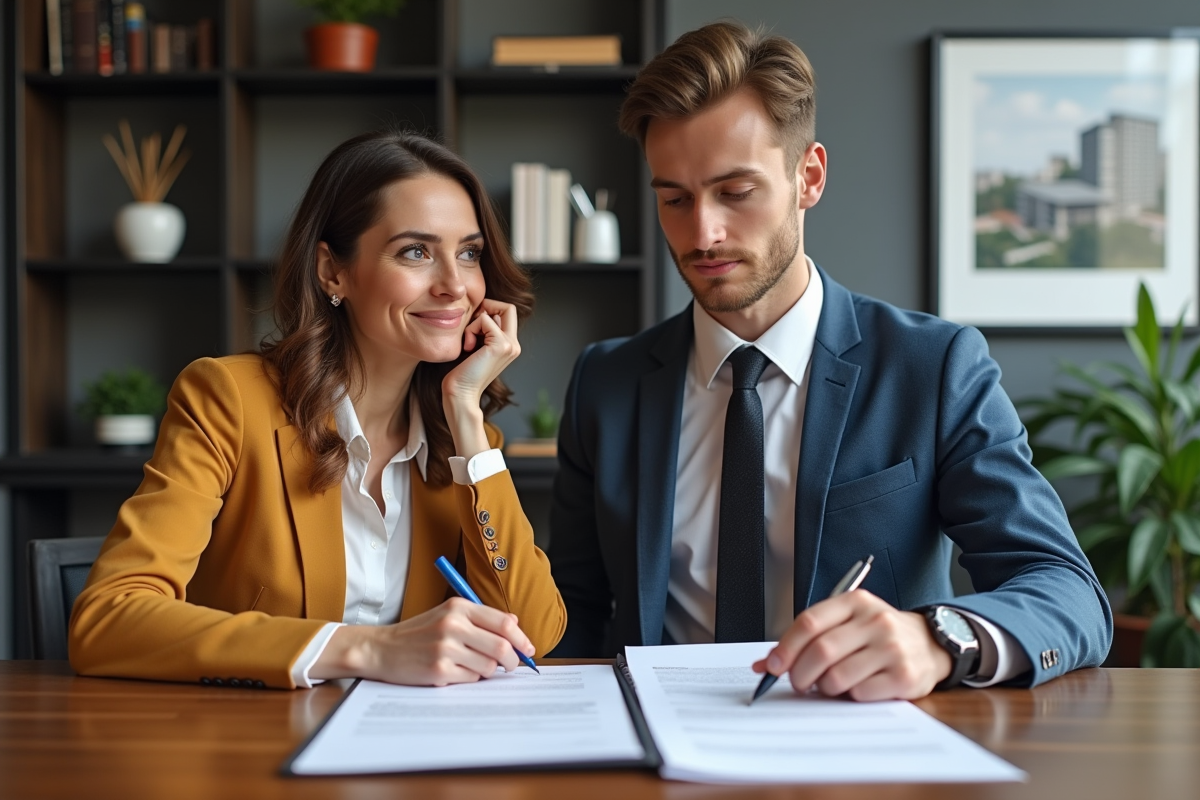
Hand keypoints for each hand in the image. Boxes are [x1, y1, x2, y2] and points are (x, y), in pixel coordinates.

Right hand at [310, 597, 535, 685]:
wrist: (382, 648)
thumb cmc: (419, 632)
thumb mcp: (448, 614)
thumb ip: (481, 618)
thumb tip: (515, 625)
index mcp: (459, 607)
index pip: (504, 622)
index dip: (521, 638)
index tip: (528, 649)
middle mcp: (453, 625)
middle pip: (502, 647)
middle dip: (513, 660)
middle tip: (512, 665)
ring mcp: (446, 649)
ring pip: (489, 667)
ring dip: (487, 671)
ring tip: (472, 666)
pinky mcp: (439, 670)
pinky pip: (471, 680)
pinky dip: (470, 679)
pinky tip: (456, 672)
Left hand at [441, 299, 520, 458]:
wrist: (461, 395)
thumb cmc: (462, 373)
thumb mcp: (476, 347)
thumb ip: (484, 330)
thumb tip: (482, 310)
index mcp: (510, 346)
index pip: (508, 312)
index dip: (491, 309)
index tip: (473, 323)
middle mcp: (514, 345)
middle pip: (509, 307)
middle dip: (487, 308)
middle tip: (472, 325)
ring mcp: (510, 345)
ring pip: (495, 311)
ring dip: (475, 322)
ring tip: (468, 342)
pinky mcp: (501, 345)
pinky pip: (485, 319)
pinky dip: (472, 328)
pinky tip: (467, 347)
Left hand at [751, 590, 951, 700]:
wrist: (930, 644)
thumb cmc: (878, 635)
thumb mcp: (846, 624)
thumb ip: (807, 639)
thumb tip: (765, 664)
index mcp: (855, 602)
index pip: (809, 622)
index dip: (785, 647)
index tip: (773, 666)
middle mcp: (875, 621)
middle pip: (820, 651)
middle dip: (800, 673)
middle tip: (798, 683)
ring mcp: (892, 648)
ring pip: (837, 676)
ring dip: (824, 688)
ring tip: (829, 685)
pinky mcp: (904, 676)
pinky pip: (860, 693)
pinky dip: (850, 696)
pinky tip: (856, 688)